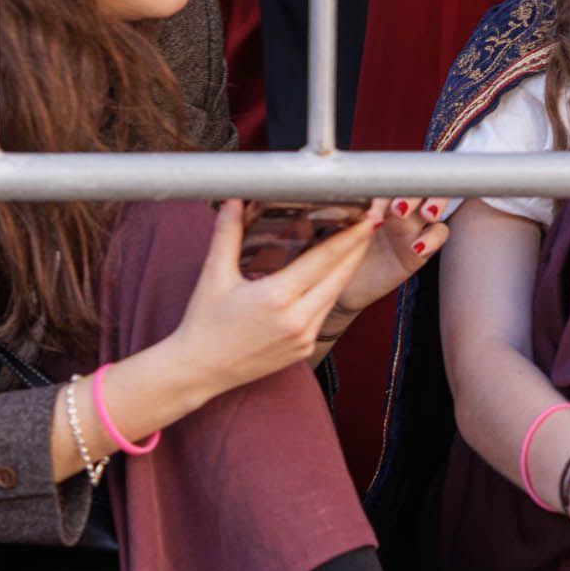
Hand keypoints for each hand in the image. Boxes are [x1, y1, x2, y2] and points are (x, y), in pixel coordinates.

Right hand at [159, 198, 385, 398]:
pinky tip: (330, 276)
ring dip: (346, 270)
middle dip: (357, 249)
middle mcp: (297, 320)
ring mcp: (304, 338)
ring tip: (354, 244)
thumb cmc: (204, 323)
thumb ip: (227, 233)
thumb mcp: (214, 275)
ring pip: (334, 296)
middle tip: (369, 222)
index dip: (350, 237)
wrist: (200, 370)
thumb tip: (234, 200)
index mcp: (277, 297)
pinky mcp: (304, 350)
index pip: (324, 259)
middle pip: (339, 277)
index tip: (366, 218)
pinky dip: (330, 292)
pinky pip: (324, 314)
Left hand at [332, 197, 450, 322]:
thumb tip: (345, 194)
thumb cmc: (338, 251)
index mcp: (378, 196)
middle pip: (421, 185)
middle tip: (397, 209)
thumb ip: (345, 209)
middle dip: (414, 192)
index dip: (389, 185)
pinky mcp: (420, 250)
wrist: (342, 286)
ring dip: (434, 204)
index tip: (372, 204)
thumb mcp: (336, 226)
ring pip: (436, 205)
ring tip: (425, 215)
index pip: (392, 179)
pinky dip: (433, 238)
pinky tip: (417, 247)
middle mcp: (398, 208)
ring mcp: (412, 228)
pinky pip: (439, 235)